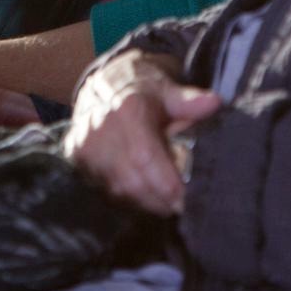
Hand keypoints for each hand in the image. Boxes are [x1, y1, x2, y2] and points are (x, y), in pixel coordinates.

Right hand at [65, 51, 219, 216]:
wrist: (102, 84)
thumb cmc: (140, 89)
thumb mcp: (166, 89)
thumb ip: (188, 101)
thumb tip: (213, 102)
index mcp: (127, 110)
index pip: (146, 157)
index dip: (167, 183)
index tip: (187, 199)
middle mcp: (101, 130)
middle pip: (133, 181)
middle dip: (160, 199)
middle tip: (181, 205)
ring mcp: (85, 146)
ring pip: (118, 191)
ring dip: (145, 201)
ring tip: (164, 200)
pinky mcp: (76, 159)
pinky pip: (104, 190)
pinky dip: (127, 198)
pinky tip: (143, 195)